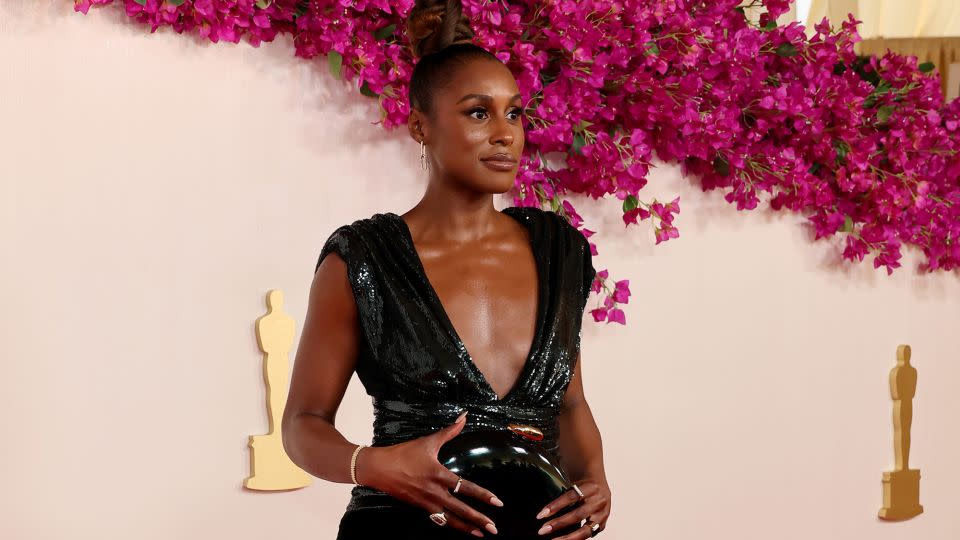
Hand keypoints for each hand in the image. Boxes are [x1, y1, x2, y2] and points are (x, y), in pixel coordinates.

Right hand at [357, 411, 504, 536]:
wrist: (378, 468)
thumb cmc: (402, 454)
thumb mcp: (427, 441)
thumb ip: (449, 431)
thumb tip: (464, 417)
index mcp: (439, 475)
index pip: (466, 488)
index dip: (483, 495)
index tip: (497, 502)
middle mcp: (435, 492)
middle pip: (461, 509)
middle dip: (479, 520)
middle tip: (494, 529)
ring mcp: (426, 502)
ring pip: (450, 519)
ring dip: (466, 528)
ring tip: (480, 534)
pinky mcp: (419, 506)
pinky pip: (438, 519)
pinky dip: (449, 524)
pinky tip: (458, 528)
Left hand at [534, 477, 610, 538]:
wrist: (600, 486)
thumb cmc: (584, 486)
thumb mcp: (575, 484)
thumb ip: (564, 496)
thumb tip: (544, 511)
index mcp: (590, 488)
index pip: (571, 497)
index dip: (555, 506)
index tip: (541, 515)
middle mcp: (598, 502)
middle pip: (577, 515)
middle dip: (558, 524)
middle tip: (543, 530)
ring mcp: (602, 515)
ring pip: (585, 530)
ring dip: (567, 537)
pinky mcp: (602, 525)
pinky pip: (588, 535)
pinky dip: (576, 539)